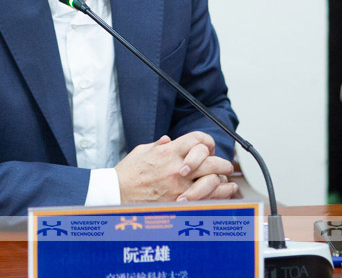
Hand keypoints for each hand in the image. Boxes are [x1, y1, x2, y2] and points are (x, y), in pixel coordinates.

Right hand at [114, 131, 236, 202]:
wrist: (117, 194)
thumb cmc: (127, 174)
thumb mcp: (142, 151)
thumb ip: (159, 146)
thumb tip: (168, 141)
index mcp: (168, 152)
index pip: (198, 139)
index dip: (206, 140)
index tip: (208, 146)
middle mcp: (177, 167)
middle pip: (211, 160)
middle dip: (221, 162)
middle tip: (224, 165)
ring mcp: (180, 186)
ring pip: (213, 180)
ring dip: (221, 179)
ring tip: (224, 180)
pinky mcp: (180, 202)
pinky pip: (207, 199)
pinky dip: (219, 195)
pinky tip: (224, 192)